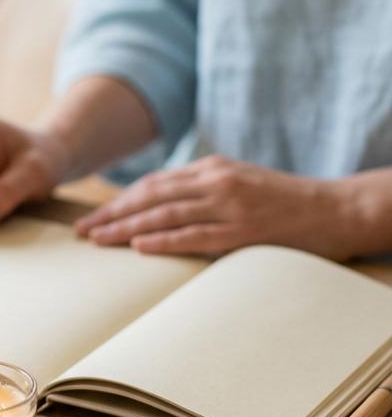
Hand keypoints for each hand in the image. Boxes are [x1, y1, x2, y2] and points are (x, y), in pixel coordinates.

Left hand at [76, 155, 351, 259]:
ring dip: (126, 228)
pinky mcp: (244, 230)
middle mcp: (215, 182)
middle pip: (150, 197)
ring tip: (98, 240)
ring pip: (165, 215)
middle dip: (112, 214)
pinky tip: (139, 247)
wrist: (334, 208)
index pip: (154, 184)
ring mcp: (229, 205)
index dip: (120, 201)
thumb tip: (167, 206)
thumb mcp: (241, 183)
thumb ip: (206, 190)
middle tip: (81, 231)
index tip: (94, 217)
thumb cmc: (287, 202)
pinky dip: (164, 241)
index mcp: (212, 169)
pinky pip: (196, 235)